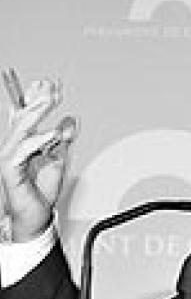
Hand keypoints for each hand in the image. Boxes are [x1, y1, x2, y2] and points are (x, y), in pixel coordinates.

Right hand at [0, 73, 76, 241]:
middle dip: (37, 99)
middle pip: (22, 116)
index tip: (51, 83)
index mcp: (24, 142)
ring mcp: (11, 158)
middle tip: (53, 87)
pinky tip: (53, 135)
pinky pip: (22, 151)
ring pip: (20, 130)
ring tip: (51, 101)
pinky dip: (38, 141)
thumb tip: (71, 119)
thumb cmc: (43, 189)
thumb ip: (65, 139)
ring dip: (37, 113)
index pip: (27, 114)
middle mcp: (15, 147)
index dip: (35, 97)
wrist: (38, 215)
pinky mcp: (11, 171)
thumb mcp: (60, 158)